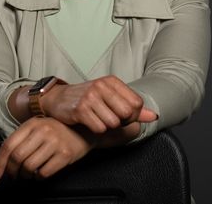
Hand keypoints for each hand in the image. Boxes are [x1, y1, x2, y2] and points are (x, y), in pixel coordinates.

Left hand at [0, 116, 93, 182]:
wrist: (84, 131)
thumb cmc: (57, 131)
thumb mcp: (36, 131)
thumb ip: (18, 143)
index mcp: (32, 124)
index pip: (8, 145)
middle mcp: (43, 130)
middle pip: (17, 157)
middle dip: (12, 171)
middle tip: (14, 176)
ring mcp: (55, 142)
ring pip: (29, 167)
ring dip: (26, 175)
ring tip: (29, 174)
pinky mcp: (65, 154)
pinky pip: (44, 173)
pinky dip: (38, 177)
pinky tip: (40, 173)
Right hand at [41, 75, 157, 133]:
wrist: (58, 99)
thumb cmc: (87, 99)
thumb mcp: (110, 97)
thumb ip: (134, 107)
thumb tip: (153, 116)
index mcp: (112, 81)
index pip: (137, 103)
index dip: (133, 115)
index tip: (122, 115)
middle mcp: (102, 86)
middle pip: (128, 113)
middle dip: (122, 122)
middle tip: (110, 118)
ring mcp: (90, 97)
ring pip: (114, 123)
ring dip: (108, 126)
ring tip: (98, 119)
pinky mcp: (80, 110)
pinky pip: (100, 128)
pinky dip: (97, 129)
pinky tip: (89, 122)